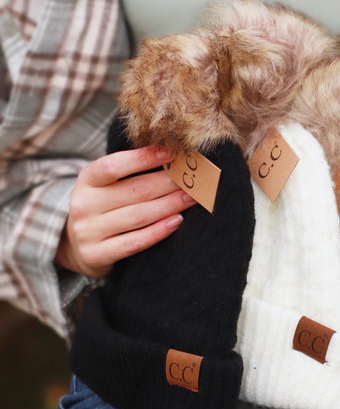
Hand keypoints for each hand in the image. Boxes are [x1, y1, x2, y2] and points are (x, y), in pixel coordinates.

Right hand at [55, 146, 196, 277]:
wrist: (77, 246)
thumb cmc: (103, 208)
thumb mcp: (106, 186)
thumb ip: (130, 174)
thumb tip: (173, 160)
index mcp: (86, 180)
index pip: (113, 165)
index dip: (143, 158)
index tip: (171, 153)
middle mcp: (83, 204)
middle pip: (134, 191)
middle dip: (167, 184)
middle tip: (192, 180)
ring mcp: (87, 231)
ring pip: (137, 216)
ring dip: (169, 206)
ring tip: (190, 198)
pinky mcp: (95, 254)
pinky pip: (134, 242)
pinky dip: (158, 231)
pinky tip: (177, 222)